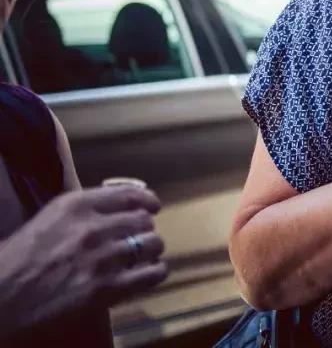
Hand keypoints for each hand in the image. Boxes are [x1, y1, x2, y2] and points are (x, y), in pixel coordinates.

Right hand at [0, 185, 166, 335]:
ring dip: (150, 251)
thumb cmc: (15, 261)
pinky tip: (146, 275)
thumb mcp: (48, 220)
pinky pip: (153, 273)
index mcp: (75, 205)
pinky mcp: (108, 288)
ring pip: (153, 244)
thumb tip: (116, 209)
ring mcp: (103, 258)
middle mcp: (94, 227)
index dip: (146, 201)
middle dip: (144, 230)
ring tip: (142, 258)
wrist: (0, 299)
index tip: (152, 207)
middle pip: (144, 220)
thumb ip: (82, 212)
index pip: (129, 194)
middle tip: (138, 239)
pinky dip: (154, 272)